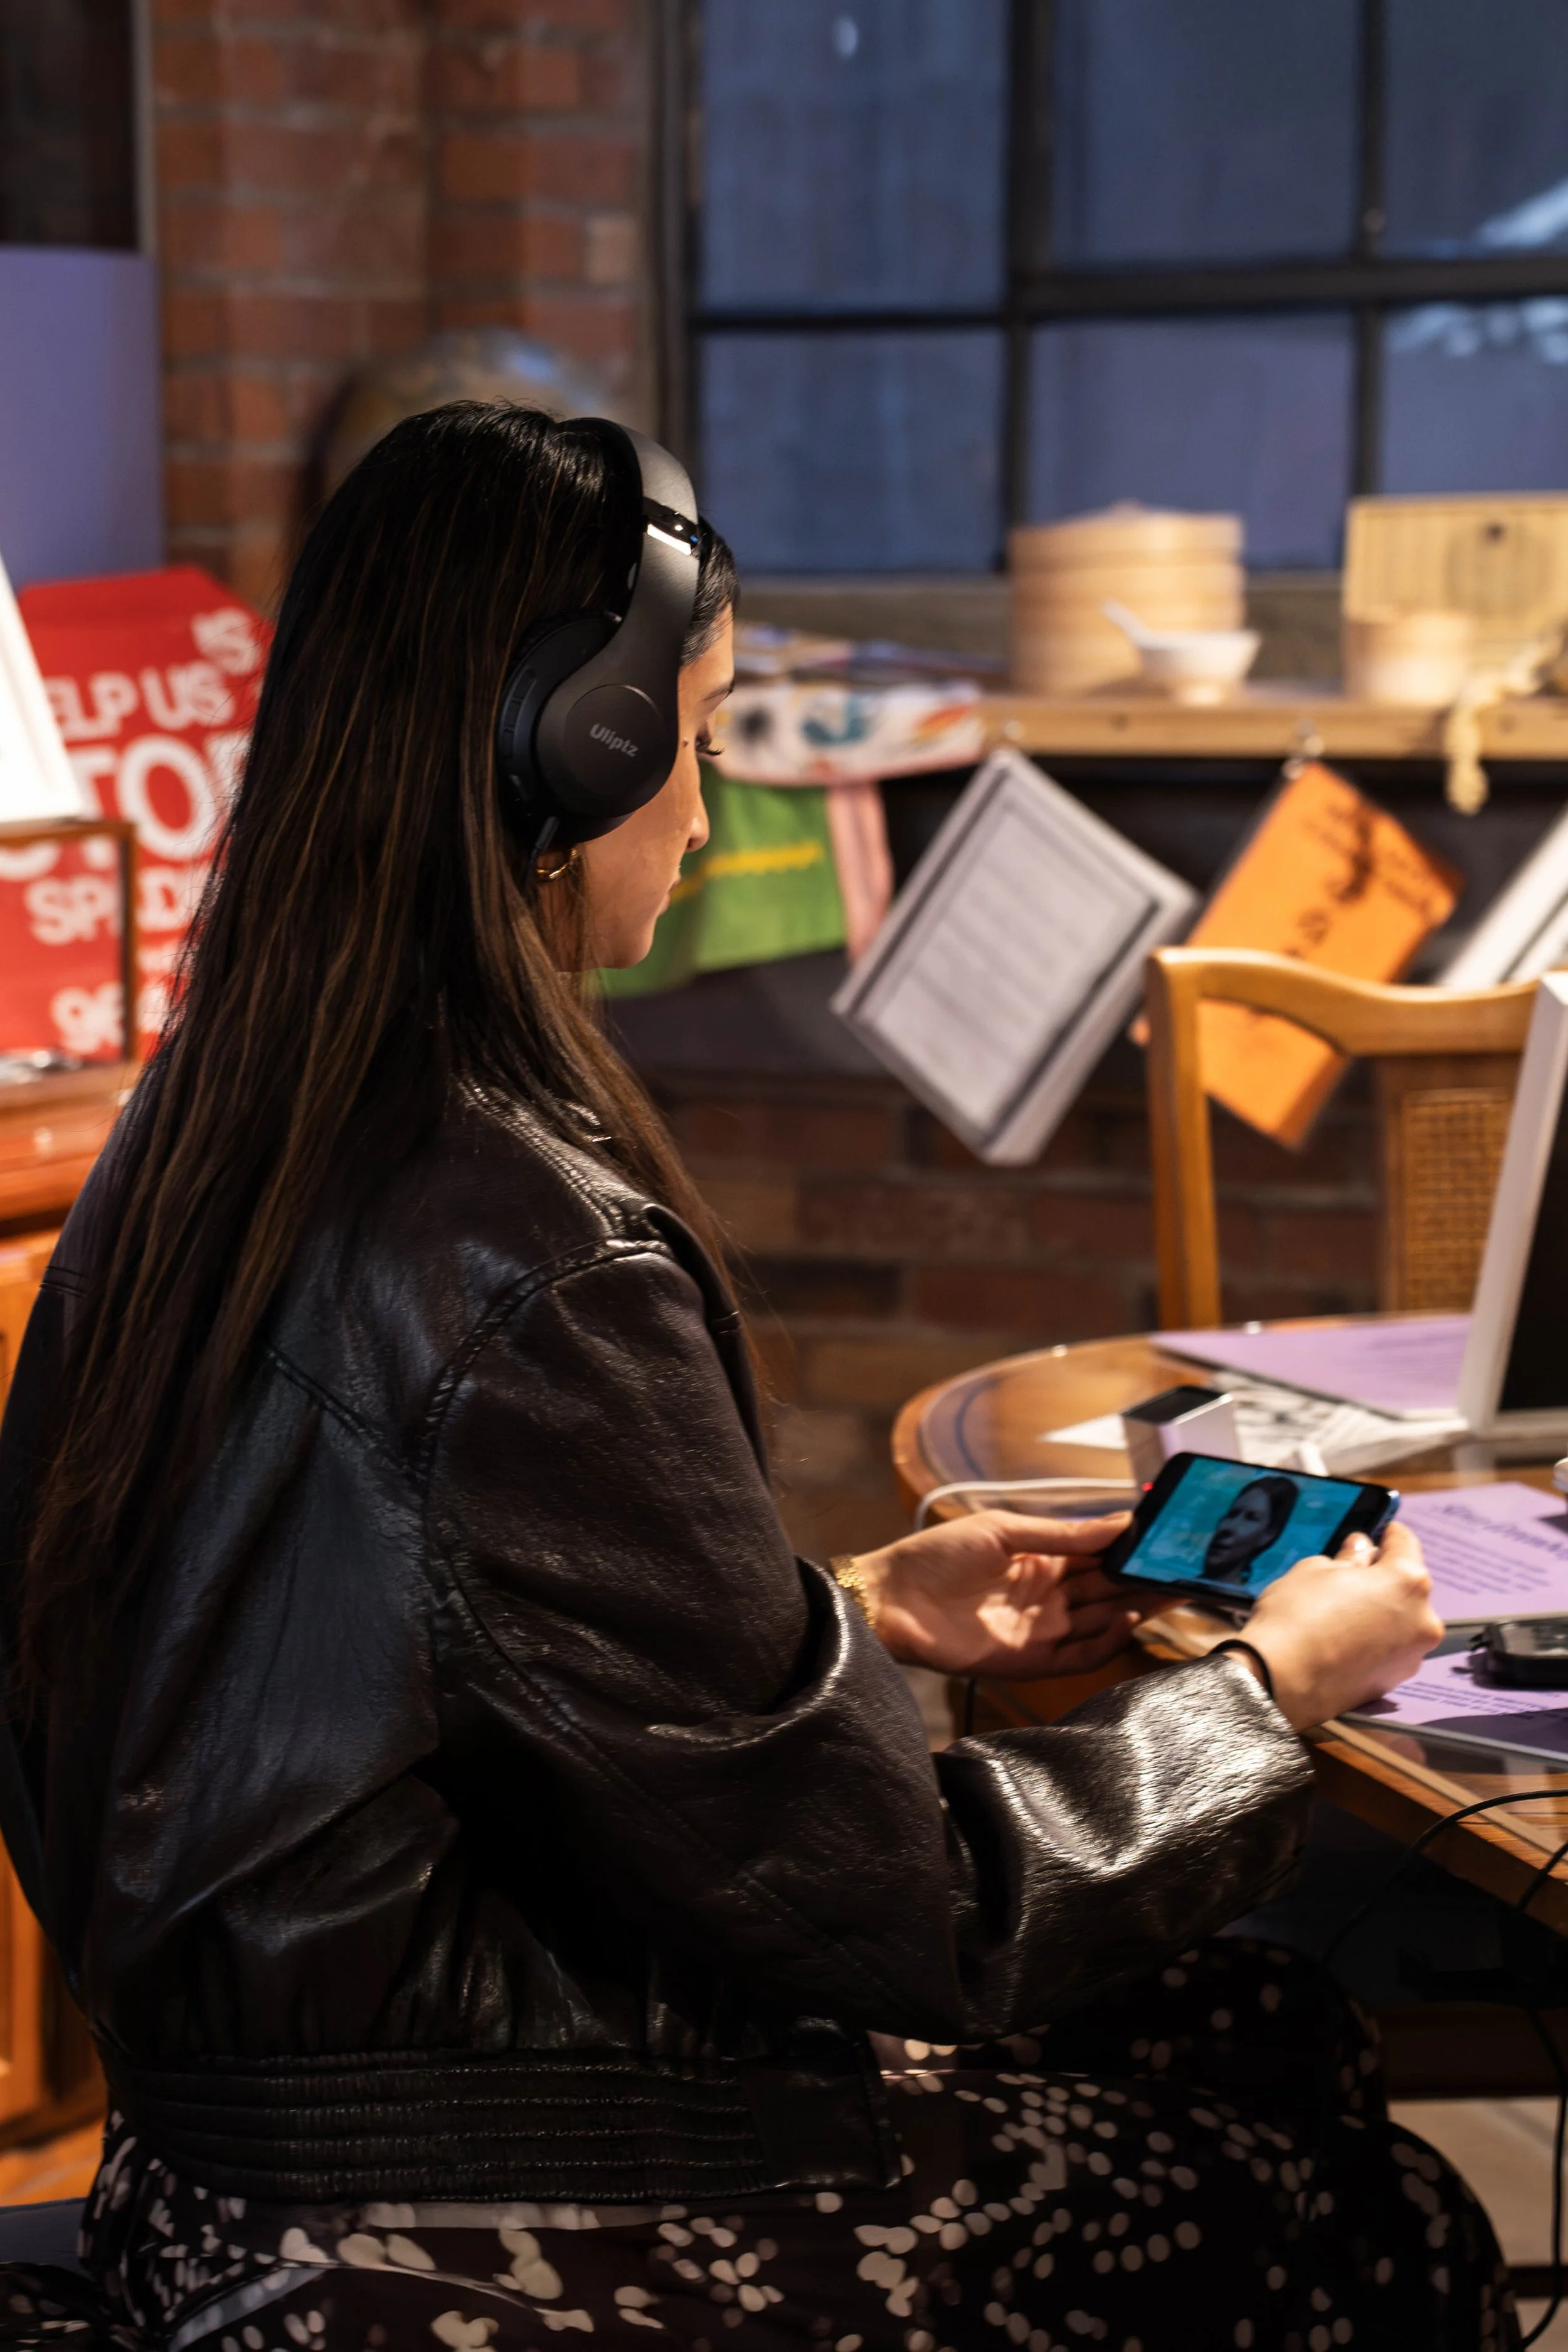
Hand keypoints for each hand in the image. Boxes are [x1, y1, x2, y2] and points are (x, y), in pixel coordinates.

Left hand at [848, 1508, 1148, 1679]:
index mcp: (1041, 1560)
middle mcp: (1047, 1595)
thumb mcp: (1003, 1531)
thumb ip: (1062, 1534)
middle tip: (1185, 1571)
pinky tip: (1126, 1622)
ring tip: (1168, 1592)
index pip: (1099, 1555)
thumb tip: (1119, 1524)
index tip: (1167, 1540)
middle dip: (1145, 1581)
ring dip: (1135, 1609)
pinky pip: (1078, 1656)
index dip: (1132, 1550)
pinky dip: (1105, 1643)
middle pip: (1108, 1590)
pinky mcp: (1029, 1660)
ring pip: (1102, 1622)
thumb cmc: (936, 1556)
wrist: (889, 1599)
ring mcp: (1040, 1628)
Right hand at [1239, 1521, 1441, 1731]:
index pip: (1405, 1543)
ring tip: (1342, 1613)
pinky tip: (1343, 1640)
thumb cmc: (1297, 1613)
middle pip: (1406, 1586)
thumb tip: (1361, 1550)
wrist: (1282, 1681)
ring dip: (1380, 1611)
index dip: (1387, 1533)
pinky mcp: (1395, 1682)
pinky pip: (1390, 1649)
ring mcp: (1413, 1655)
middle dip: (1382, 1578)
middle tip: (1348, 1577)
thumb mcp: (1315, 1569)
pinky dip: (1374, 1640)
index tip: (1376, 1532)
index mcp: (1408, 1582)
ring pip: (1400, 1620)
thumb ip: (1348, 1558)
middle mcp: (1423, 1619)